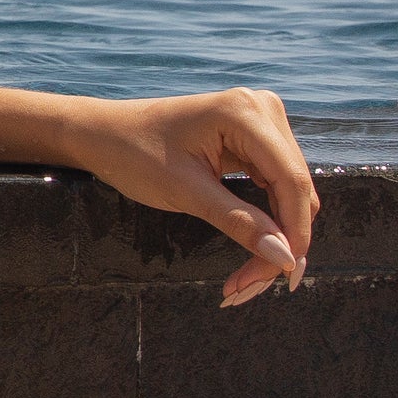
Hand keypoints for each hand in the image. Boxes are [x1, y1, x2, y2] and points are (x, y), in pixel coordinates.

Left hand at [72, 89, 319, 304]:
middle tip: (249, 288)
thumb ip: (239, 222)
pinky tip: (252, 250)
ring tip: (245, 280)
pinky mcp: (253, 138)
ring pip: (289, 192)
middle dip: (282, 242)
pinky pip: (274, 185)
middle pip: (296, 189)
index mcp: (246, 112)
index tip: (283, 279)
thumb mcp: (185, 192)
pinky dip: (266, 220)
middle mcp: (262, 109)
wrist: (102, 134)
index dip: (295, 233)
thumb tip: (284, 257)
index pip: (292, 181)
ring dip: (276, 236)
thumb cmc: (133, 154)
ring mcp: (260, 121)